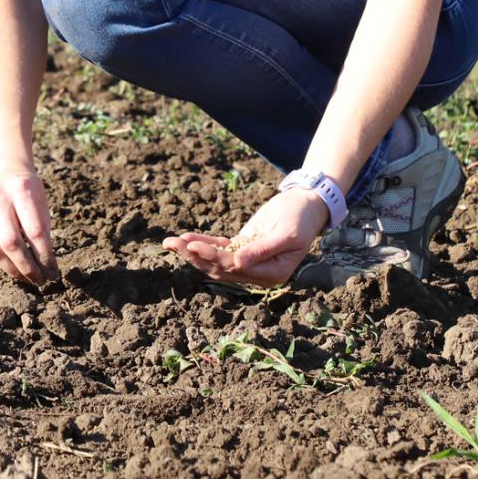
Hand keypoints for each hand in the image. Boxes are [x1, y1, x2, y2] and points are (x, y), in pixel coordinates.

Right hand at [0, 161, 58, 284]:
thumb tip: (46, 264)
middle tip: (41, 281)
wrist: (1, 170)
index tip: (54, 271)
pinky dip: (3, 262)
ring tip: (28, 279)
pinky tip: (15, 266)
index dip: (45, 256)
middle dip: (28, 267)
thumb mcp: (41, 201)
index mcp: (22, 190)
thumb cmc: (28, 190)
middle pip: (11, 243)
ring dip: (13, 270)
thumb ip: (42, 228)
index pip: (35, 231)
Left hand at [163, 188, 329, 286]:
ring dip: (192, 252)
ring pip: (216, 260)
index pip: (235, 268)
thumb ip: (262, 250)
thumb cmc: (301, 217)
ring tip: (169, 242)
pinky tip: (184, 238)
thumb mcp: (286, 233)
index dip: (212, 257)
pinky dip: (203, 243)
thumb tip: (237, 263)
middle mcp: (258, 273)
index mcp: (272, 274)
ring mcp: (249, 261)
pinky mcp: (243, 247)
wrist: (308, 204)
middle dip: (193, 256)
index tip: (192, 244)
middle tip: (170, 244)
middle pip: (220, 268)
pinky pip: (220, 248)